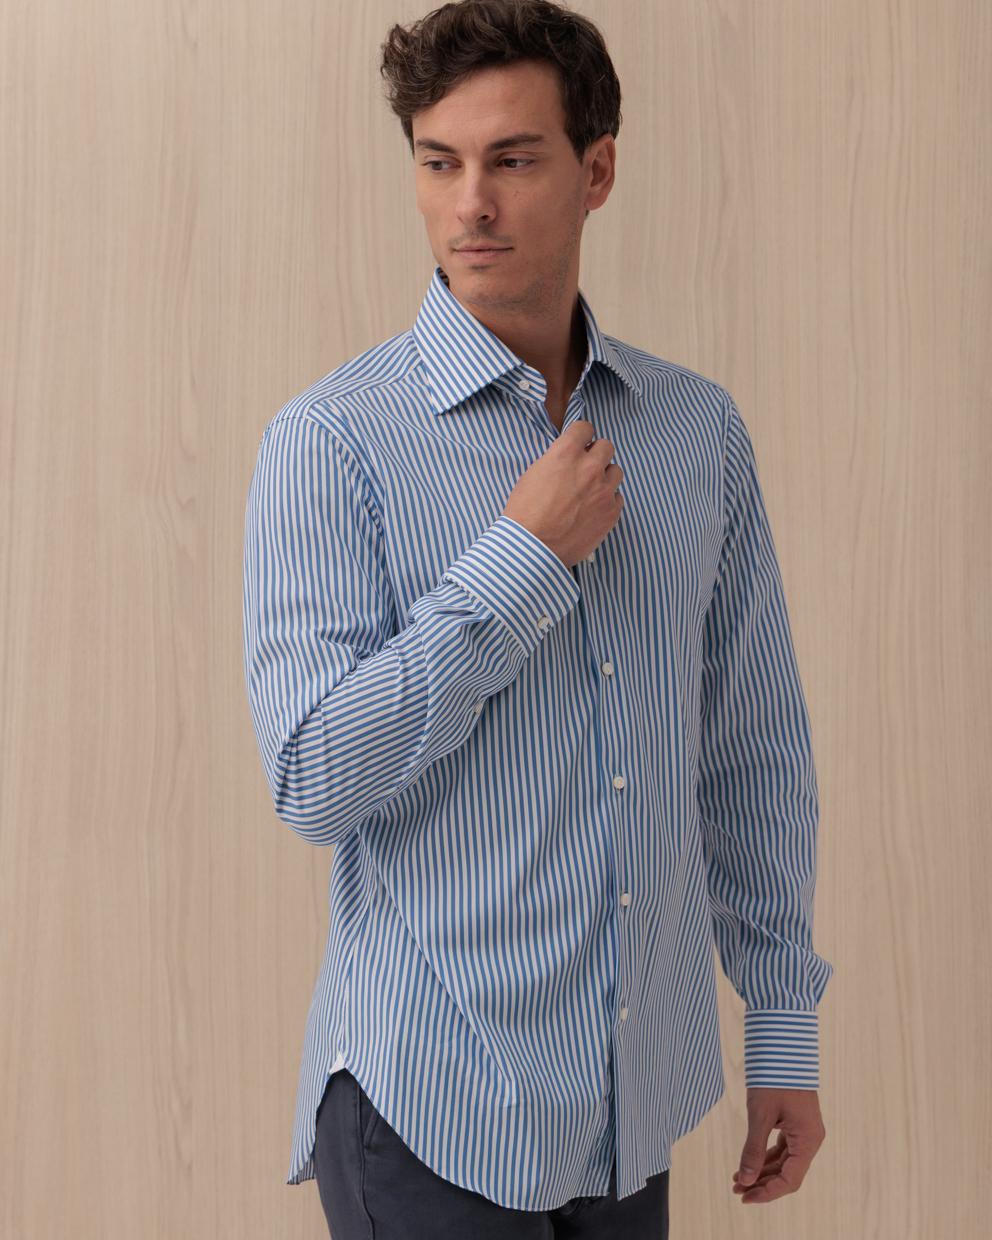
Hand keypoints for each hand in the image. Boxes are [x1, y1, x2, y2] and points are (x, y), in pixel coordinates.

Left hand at [731, 1087, 825, 1204]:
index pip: (790, 1180)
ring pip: (784, 1163)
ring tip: (738, 1179)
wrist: (783, 1048)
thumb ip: (753, 1149)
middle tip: (736, 1190)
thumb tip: (745, 1179)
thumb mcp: (760, 1114)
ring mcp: (804, 1132)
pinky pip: (783, 1149)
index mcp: (808, 1140)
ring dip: (762, 1172)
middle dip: (762, 1184)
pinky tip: (749, 1163)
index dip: (767, 1192)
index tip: (745, 1197)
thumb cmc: (773, 1078)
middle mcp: (810, 1140)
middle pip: (788, 1174)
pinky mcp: (796, 1124)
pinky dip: (766, 1157)